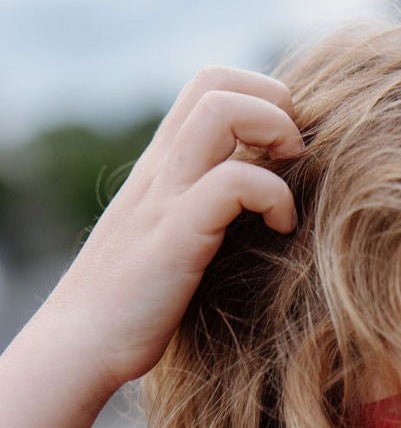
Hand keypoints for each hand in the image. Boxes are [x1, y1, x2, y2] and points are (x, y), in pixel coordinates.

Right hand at [46, 65, 302, 396]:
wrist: (80, 346)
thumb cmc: (138, 303)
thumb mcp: (172, 235)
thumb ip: (205, 206)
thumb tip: (261, 204)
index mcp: (163, 165)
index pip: (210, 85)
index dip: (261, 98)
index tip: (285, 151)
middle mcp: (161, 168)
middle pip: (216, 81)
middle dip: (274, 103)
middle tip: (294, 160)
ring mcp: (165, 198)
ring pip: (221, 110)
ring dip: (276, 132)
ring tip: (291, 183)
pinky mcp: (176, 236)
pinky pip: (233, 182)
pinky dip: (273, 195)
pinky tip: (281, 228)